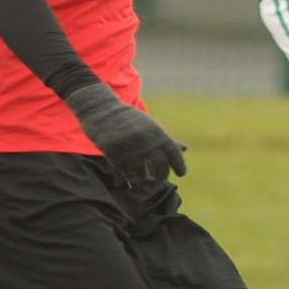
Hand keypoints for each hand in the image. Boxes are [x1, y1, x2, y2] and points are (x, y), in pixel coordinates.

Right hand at [64, 82, 187, 181]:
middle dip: (161, 176)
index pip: (174, 154)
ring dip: (143, 177)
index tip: (181, 174)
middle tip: (159, 178)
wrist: (103, 109)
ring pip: (142, 173)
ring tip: (143, 177)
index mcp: (157, 133)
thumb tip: (185, 149)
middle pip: (160, 167)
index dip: (180, 166)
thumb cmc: (131, 119)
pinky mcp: (114, 153)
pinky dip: (129, 175)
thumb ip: (166, 140)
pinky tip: (130, 173)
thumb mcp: (151, 126)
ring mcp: (130, 148)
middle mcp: (146, 141)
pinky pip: (125, 171)